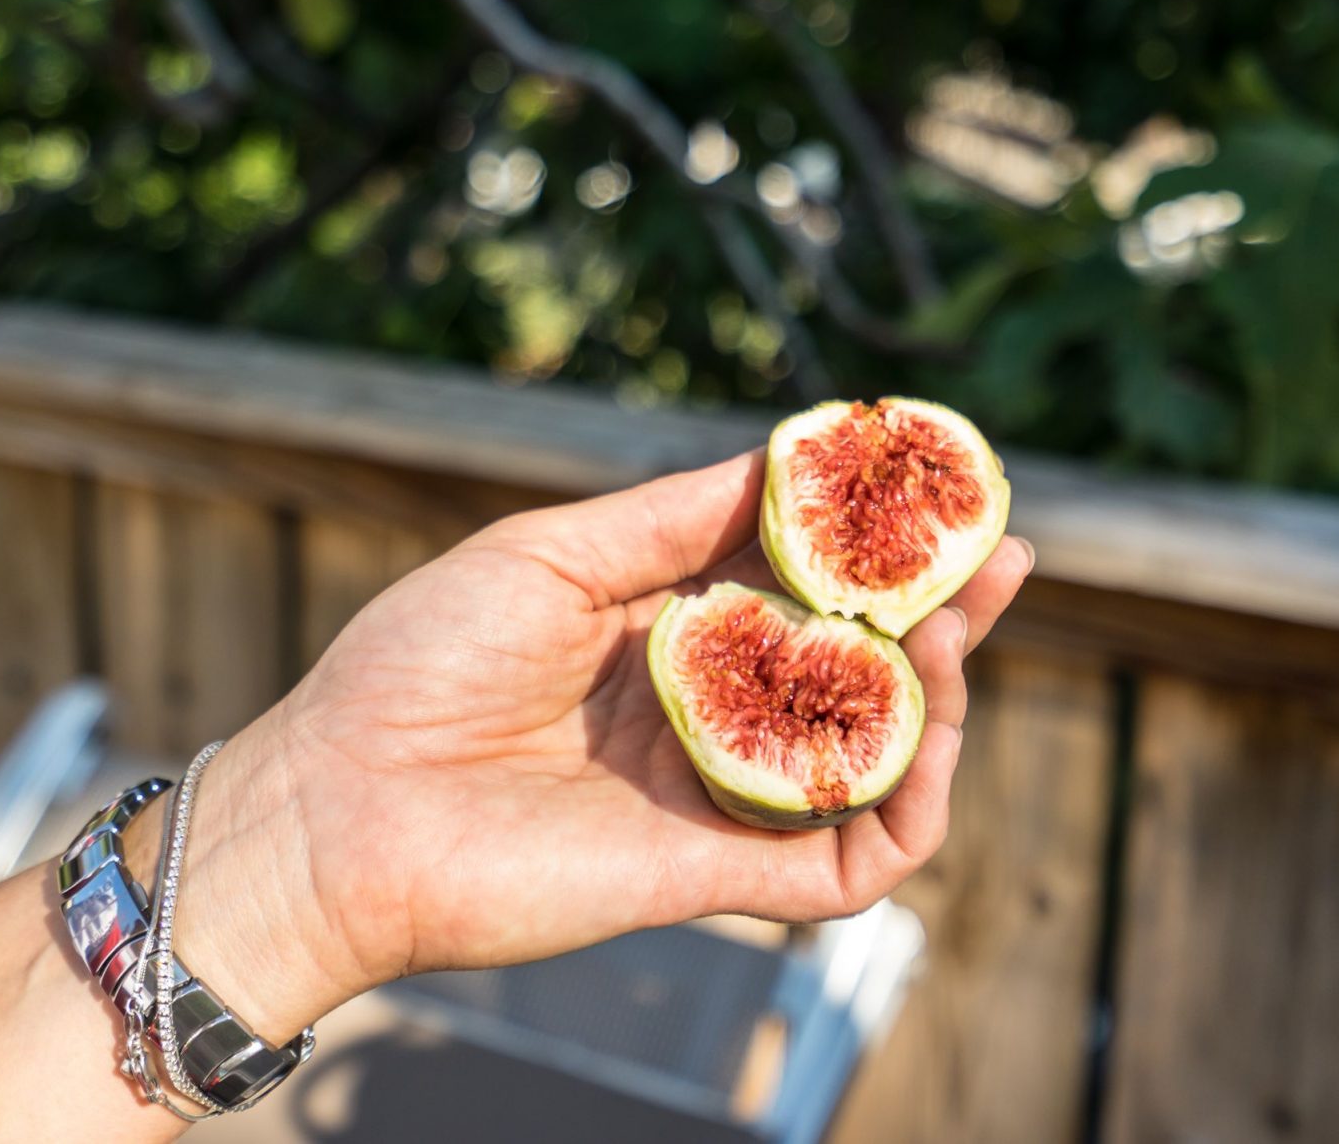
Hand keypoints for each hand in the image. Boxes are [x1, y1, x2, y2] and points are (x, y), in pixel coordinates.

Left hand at [161, 450, 1032, 1039]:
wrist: (336, 808)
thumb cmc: (416, 665)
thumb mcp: (552, 553)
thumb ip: (673, 516)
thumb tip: (789, 460)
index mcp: (666, 632)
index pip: (804, 587)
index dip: (875, 547)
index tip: (937, 489)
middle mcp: (708, 713)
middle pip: (859, 669)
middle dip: (940, 614)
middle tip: (1003, 559)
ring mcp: (718, 798)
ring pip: (872, 762)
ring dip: (937, 702)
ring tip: (954, 634)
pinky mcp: (718, 878)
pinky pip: (849, 863)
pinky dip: (910, 810)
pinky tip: (929, 738)